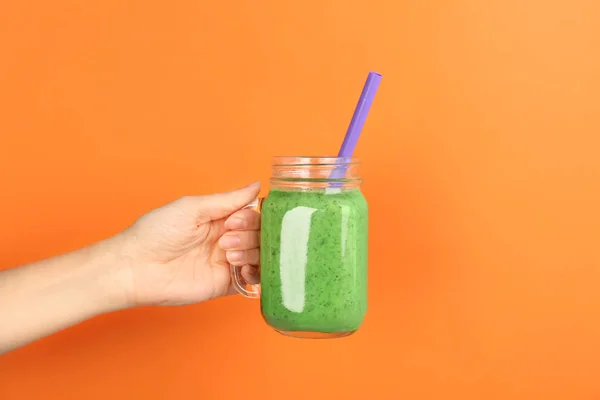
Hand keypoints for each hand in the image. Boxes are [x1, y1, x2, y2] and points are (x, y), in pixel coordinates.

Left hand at [116, 182, 260, 306]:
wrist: (136, 268)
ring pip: (259, 255)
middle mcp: (227, 239)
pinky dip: (255, 273)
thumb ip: (228, 200)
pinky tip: (241, 269)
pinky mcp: (225, 283)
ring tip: (227, 254)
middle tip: (225, 240)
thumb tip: (255, 185)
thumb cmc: (156, 233)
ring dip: (250, 252)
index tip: (234, 221)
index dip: (250, 218)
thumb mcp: (193, 208)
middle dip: (249, 235)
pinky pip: (253, 279)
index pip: (253, 215)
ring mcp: (227, 262)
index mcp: (220, 218)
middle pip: (259, 234)